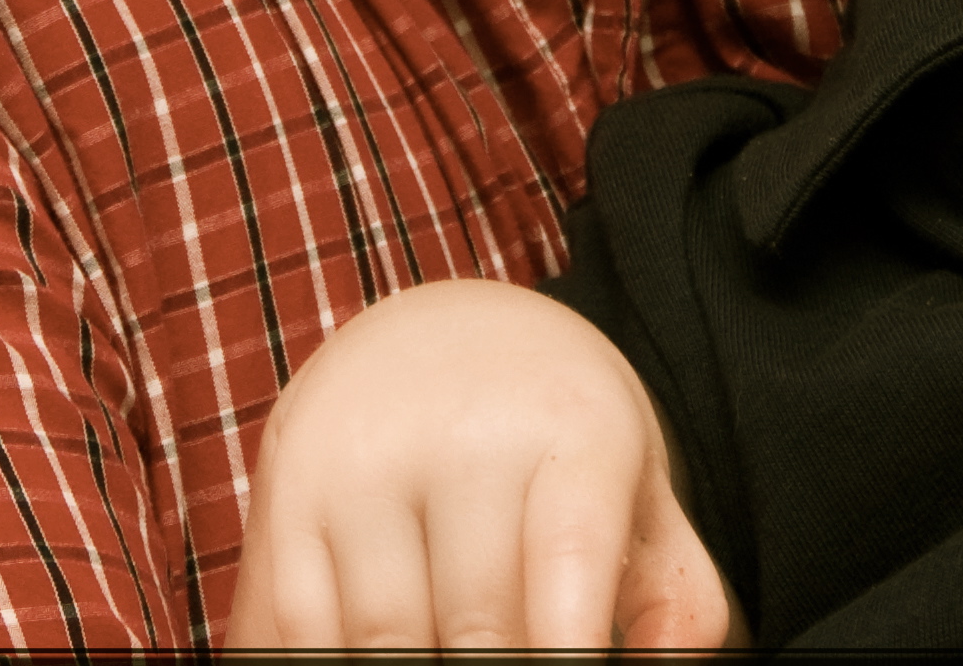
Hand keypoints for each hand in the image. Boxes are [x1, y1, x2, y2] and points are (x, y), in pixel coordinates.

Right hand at [223, 279, 735, 651]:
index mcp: (571, 424)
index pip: (569, 555)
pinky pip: (301, 625)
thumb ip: (673, 594)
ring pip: (386, 638)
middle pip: (477, 622)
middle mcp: (461, 431)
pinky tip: (383, 657)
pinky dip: (335, 661)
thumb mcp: (634, 488)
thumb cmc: (556, 437)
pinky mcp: (289, 492)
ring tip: (455, 658)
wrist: (445, 331)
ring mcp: (366, 459)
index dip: (568, 646)